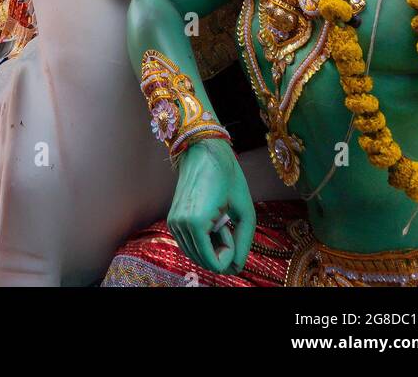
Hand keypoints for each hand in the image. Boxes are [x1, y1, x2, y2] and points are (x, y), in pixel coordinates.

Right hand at [168, 138, 255, 273]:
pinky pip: (189, 244)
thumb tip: (236, 268)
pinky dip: (202, 240)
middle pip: (203, 262)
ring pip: (195, 255)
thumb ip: (244, 243)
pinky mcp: (172, 219)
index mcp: (196, 222)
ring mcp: (173, 222)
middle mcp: (180, 225)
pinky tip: (209, 220)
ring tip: (218, 220)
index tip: (229, 226)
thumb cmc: (227, 176)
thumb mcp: (245, 210)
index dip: (229, 252)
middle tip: (225, 223)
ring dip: (211, 245)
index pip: (214, 264)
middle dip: (219, 250)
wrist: (203, 150)